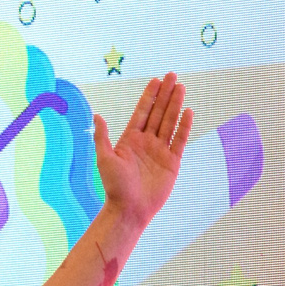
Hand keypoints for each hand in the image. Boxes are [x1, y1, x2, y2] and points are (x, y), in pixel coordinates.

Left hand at [94, 72, 193, 231]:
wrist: (130, 210)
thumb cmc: (115, 187)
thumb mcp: (105, 159)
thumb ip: (102, 137)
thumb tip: (96, 115)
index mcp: (130, 139)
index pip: (142, 112)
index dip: (150, 96)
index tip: (156, 80)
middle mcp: (146, 142)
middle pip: (158, 113)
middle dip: (165, 94)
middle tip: (173, 76)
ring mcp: (160, 151)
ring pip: (170, 122)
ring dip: (175, 105)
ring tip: (181, 87)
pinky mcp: (172, 162)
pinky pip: (179, 140)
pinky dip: (184, 126)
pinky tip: (188, 112)